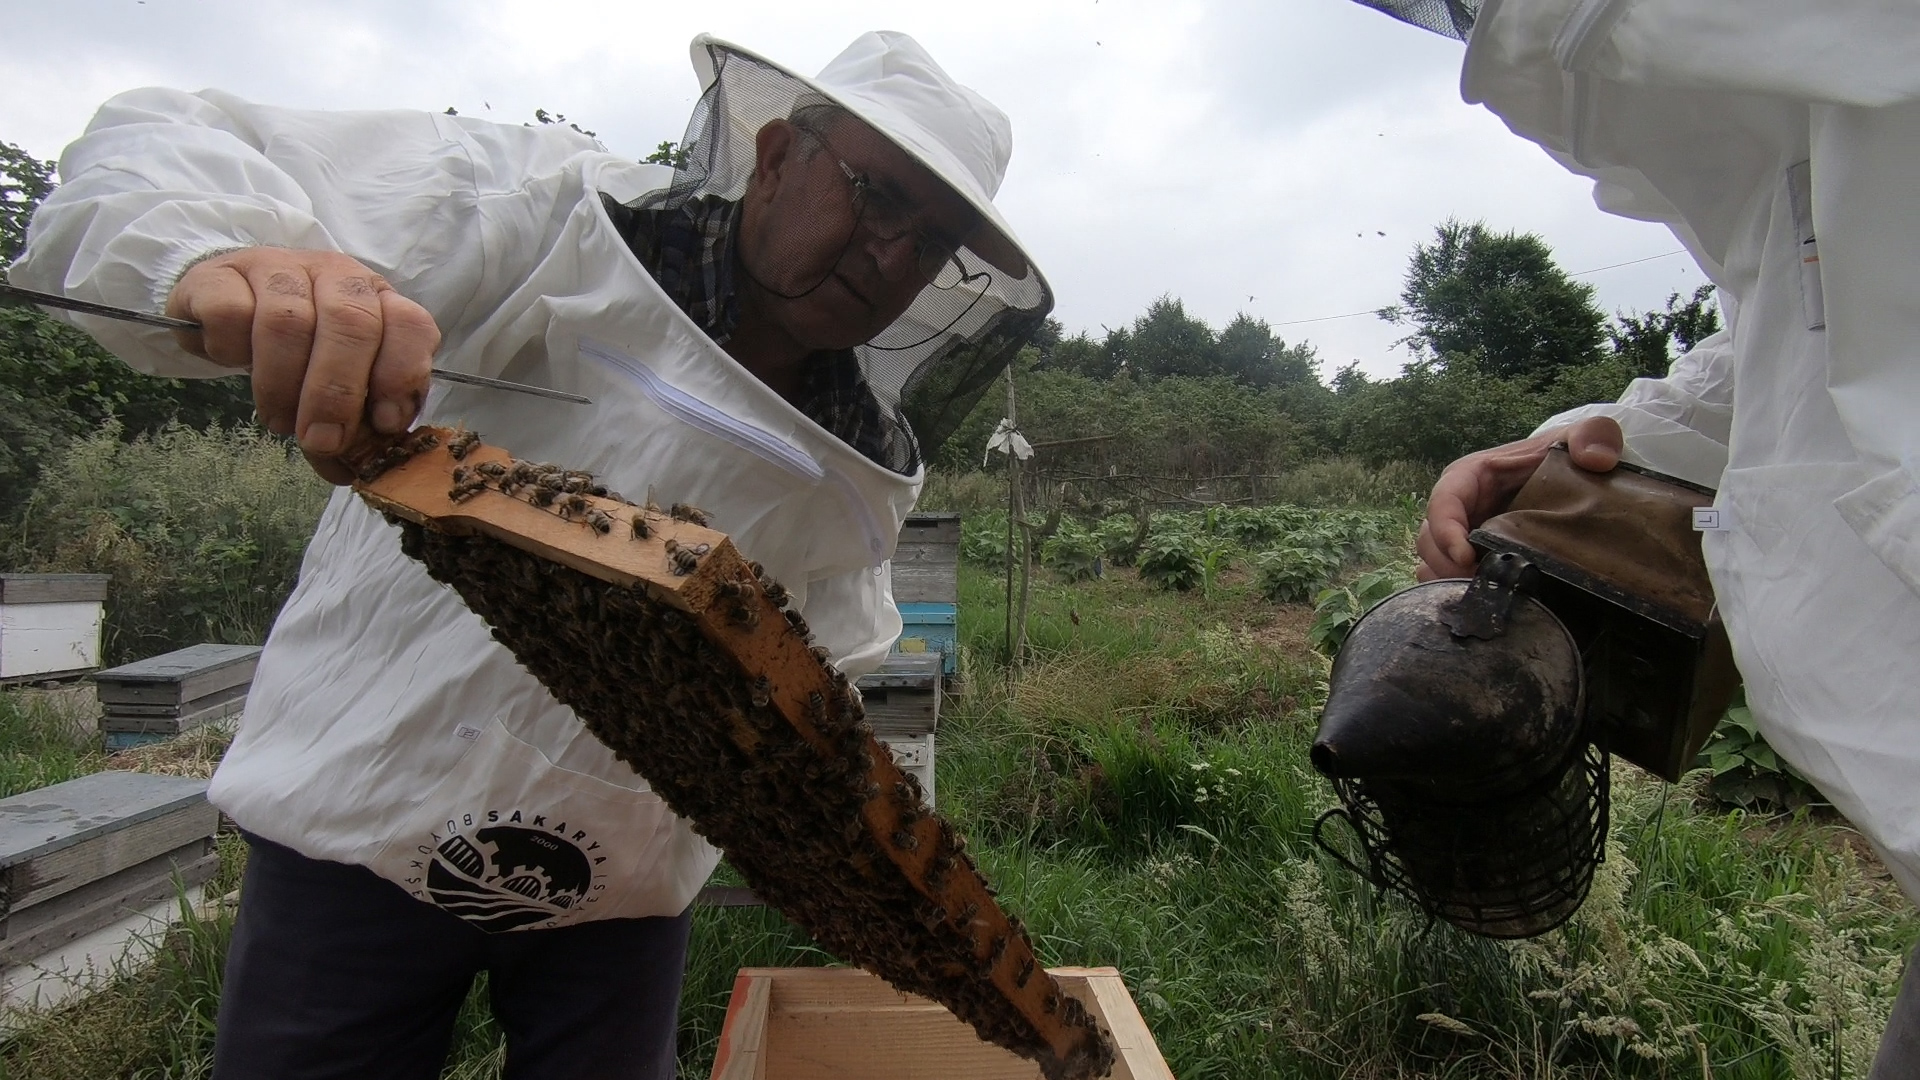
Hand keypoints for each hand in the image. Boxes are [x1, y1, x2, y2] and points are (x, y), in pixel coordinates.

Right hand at [165, 248, 440, 483]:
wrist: (223, 308)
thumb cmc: (297, 352)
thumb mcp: (335, 385)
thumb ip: (353, 419)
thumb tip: (346, 470)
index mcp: (380, 301)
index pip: (411, 324)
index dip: (402, 375)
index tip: (384, 423)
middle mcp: (337, 276)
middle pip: (351, 323)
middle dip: (337, 392)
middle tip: (321, 440)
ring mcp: (280, 267)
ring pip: (288, 321)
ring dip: (282, 385)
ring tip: (278, 420)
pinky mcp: (222, 273)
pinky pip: (230, 313)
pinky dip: (231, 351)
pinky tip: (234, 362)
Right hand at [1415, 416, 1623, 580]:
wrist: (1570, 479)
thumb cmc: (1566, 457)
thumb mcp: (1582, 438)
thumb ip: (1593, 436)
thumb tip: (1596, 459)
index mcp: (1471, 476)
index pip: (1443, 502)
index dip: (1446, 532)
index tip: (1466, 558)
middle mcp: (1459, 506)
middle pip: (1430, 539)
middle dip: (1447, 565)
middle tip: (1481, 587)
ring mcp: (1462, 534)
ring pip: (1433, 561)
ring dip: (1449, 582)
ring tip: (1484, 597)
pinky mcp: (1470, 556)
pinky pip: (1446, 576)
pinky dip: (1454, 592)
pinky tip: (1484, 601)